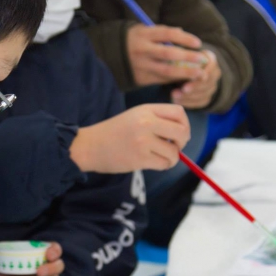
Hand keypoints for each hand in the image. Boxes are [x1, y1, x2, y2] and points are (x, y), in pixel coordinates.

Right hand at [70, 104, 189, 171]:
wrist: (90, 146)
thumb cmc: (115, 132)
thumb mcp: (135, 116)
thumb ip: (157, 119)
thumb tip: (184, 134)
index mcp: (146, 110)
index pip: (179, 112)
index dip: (185, 124)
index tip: (178, 133)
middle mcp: (146, 123)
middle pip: (182, 132)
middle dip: (182, 142)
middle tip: (174, 147)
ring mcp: (143, 141)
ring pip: (174, 152)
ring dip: (172, 158)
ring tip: (159, 156)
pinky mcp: (139, 158)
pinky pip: (164, 164)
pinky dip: (163, 165)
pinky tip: (152, 162)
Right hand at [126, 24, 207, 86]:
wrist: (108, 56)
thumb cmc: (132, 40)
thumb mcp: (142, 30)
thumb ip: (161, 33)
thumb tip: (182, 33)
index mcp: (143, 34)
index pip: (168, 34)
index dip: (184, 38)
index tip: (198, 43)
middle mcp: (142, 50)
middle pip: (169, 53)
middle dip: (188, 57)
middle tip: (203, 60)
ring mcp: (141, 65)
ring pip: (167, 70)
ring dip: (185, 73)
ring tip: (199, 74)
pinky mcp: (140, 78)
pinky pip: (161, 80)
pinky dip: (174, 79)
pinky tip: (185, 79)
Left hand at [172, 50, 219, 108]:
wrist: (184, 69)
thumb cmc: (181, 59)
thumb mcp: (181, 56)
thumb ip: (182, 59)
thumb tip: (176, 62)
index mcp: (211, 60)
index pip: (210, 68)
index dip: (199, 76)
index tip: (186, 82)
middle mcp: (215, 73)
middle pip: (207, 83)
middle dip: (192, 88)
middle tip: (178, 91)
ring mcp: (212, 86)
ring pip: (204, 94)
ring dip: (188, 97)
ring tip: (174, 96)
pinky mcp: (207, 96)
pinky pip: (200, 102)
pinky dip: (189, 103)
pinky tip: (178, 101)